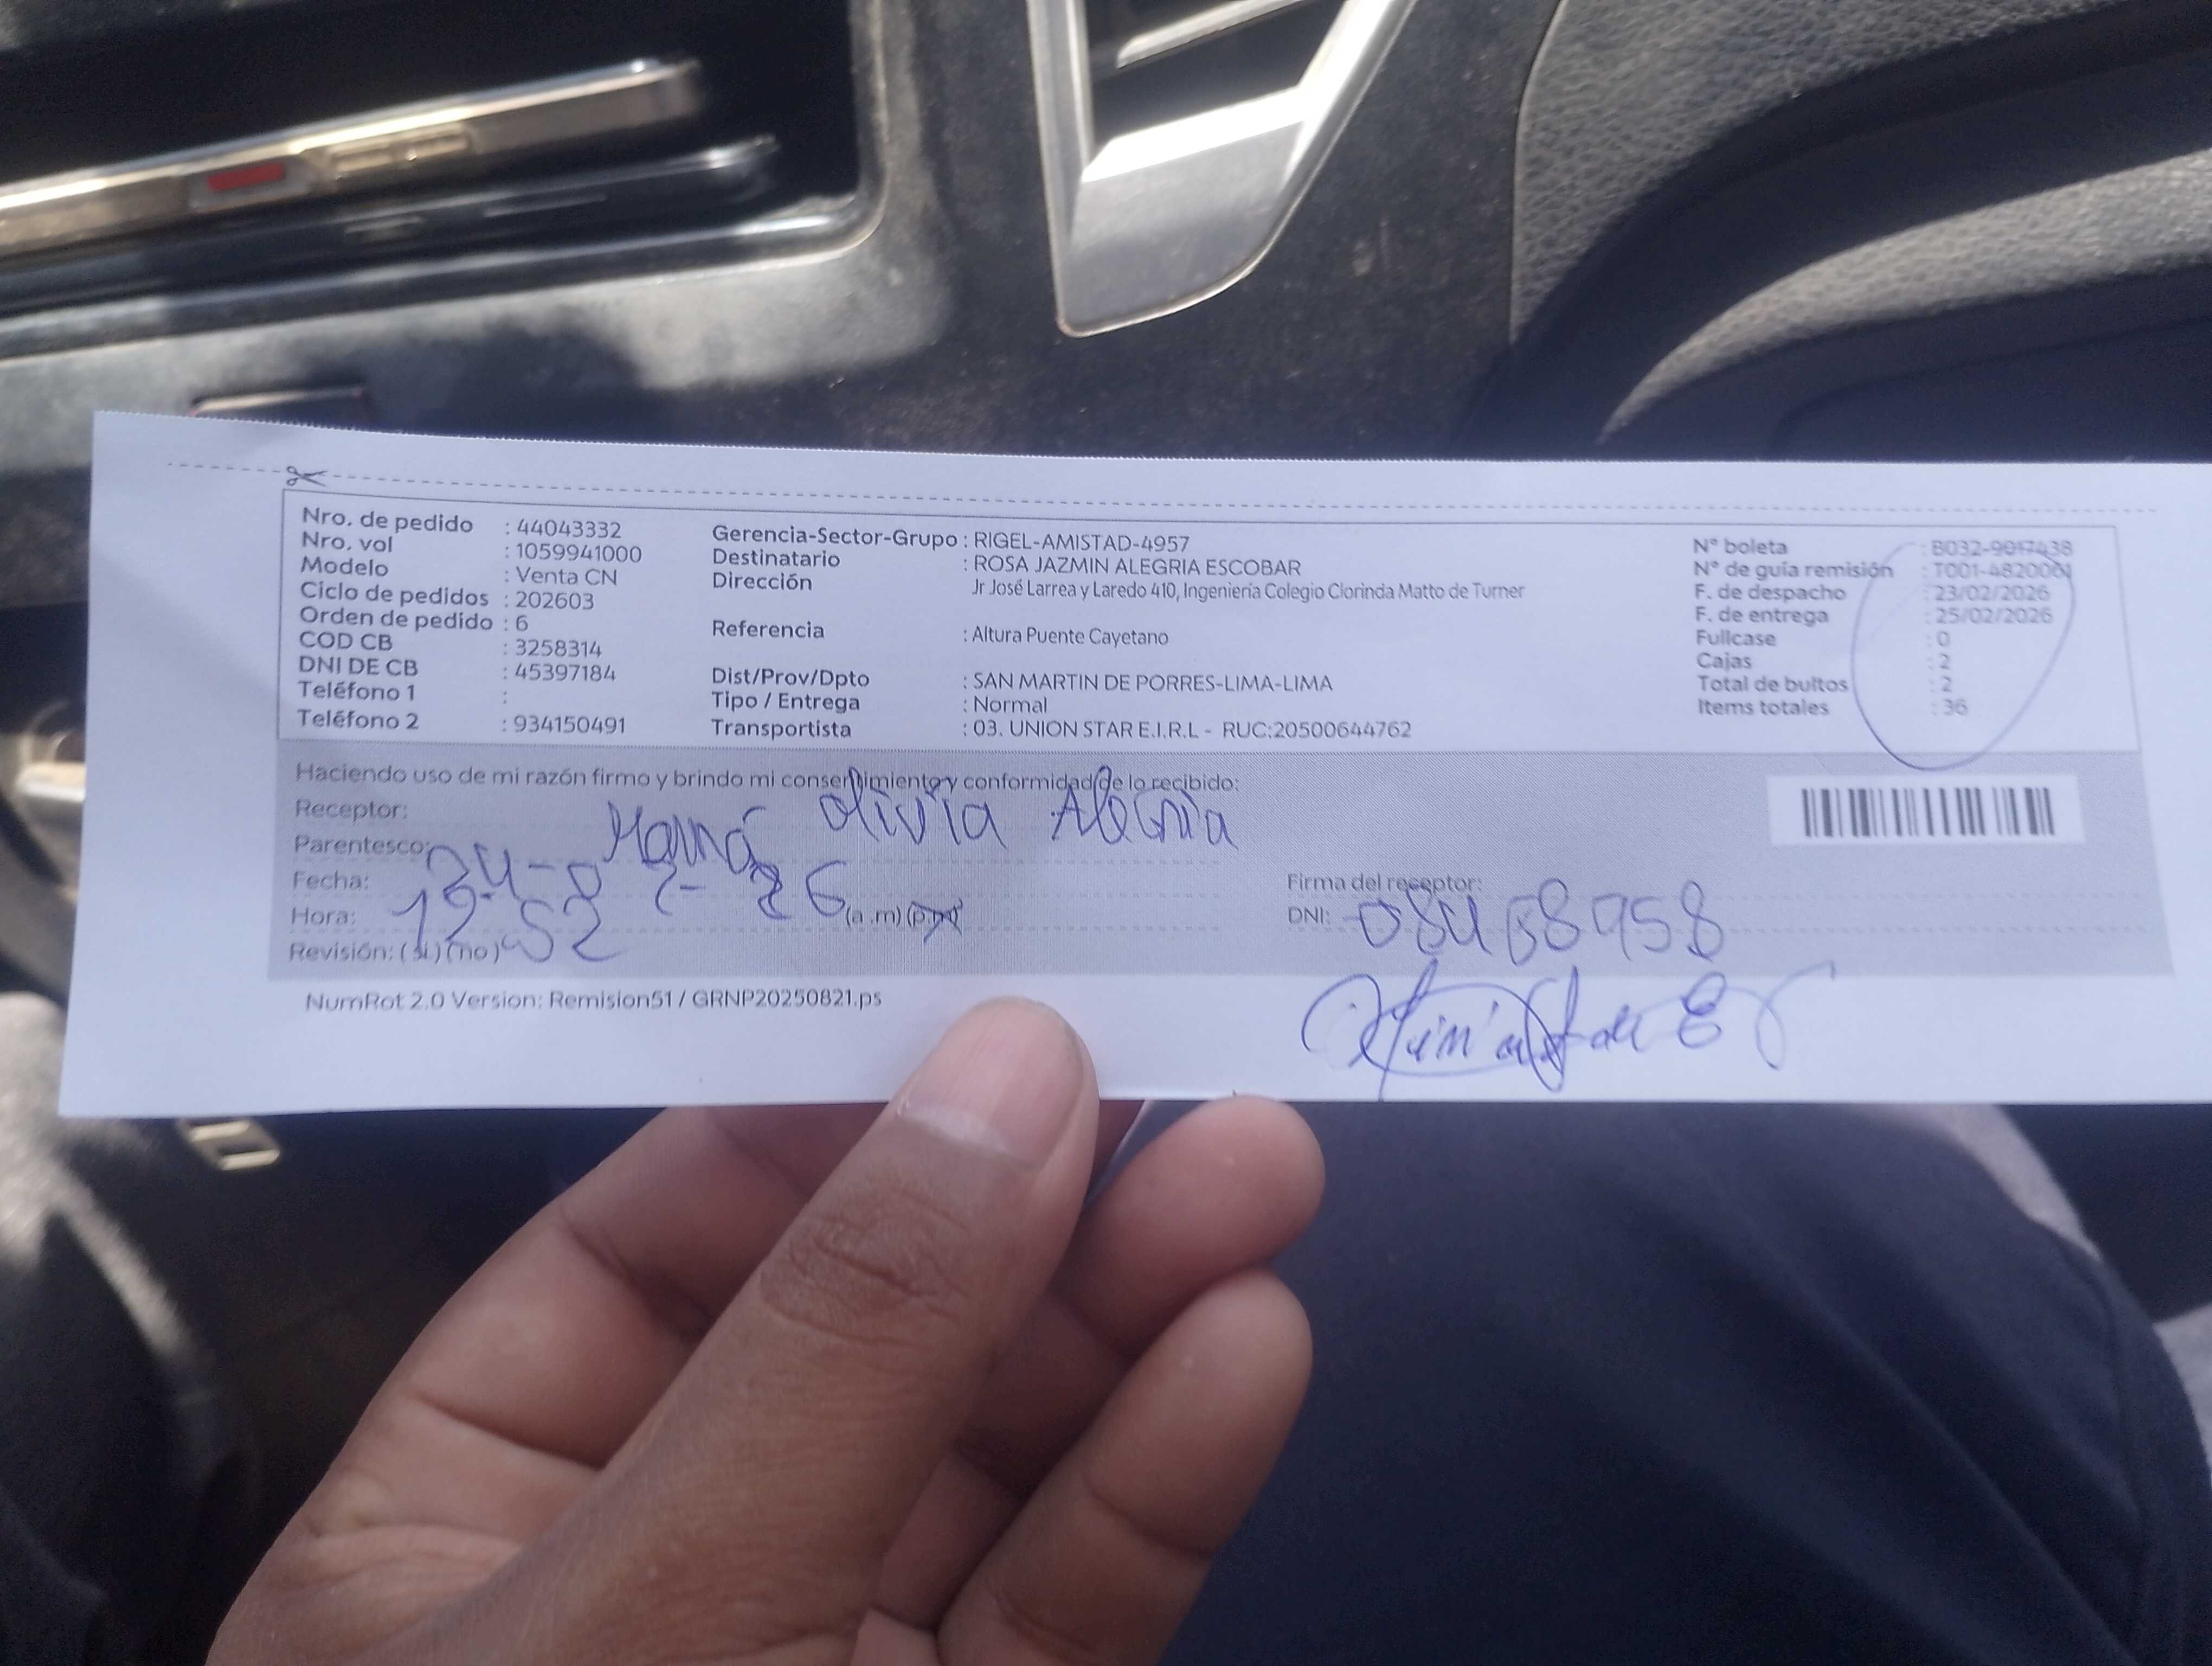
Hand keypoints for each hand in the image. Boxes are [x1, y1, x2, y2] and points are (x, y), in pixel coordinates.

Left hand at [210, 999, 1323, 1664]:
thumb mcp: (657, 1614)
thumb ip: (834, 1347)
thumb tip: (995, 1079)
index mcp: (469, 1519)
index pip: (647, 1248)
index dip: (820, 1117)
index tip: (979, 1012)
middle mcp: (653, 1572)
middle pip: (858, 1340)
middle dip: (1023, 1210)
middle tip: (1177, 1080)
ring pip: (992, 1461)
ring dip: (1127, 1316)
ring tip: (1254, 1172)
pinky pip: (1066, 1599)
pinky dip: (1158, 1478)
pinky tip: (1237, 1351)